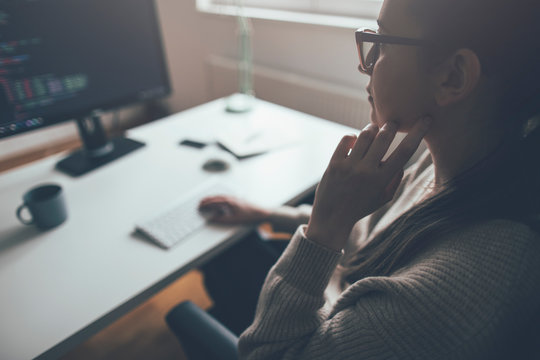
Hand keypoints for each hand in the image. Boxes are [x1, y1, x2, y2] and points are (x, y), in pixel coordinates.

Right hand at [198, 195, 270, 223]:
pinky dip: (219, 198)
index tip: (199, 206)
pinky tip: (219, 201)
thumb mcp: (233, 220)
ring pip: (220, 196)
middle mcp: (231, 198)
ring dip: (213, 198)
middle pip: (216, 198)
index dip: (206, 204)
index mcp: (229, 202)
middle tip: (200, 203)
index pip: (214, 202)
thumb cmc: (249, 216)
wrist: (261, 213)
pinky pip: (225, 197)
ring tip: (207, 200)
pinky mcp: (238, 200)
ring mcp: (235, 198)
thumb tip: (211, 219)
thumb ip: (221, 220)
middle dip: (207, 200)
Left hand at [305, 117, 430, 250]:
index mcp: (382, 180)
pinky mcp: (334, 163)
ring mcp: (349, 167)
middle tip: (392, 122)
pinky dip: (353, 137)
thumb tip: (401, 161)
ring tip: (374, 129)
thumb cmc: (361, 207)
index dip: (418, 132)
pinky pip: (346, 139)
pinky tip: (355, 141)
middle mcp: (366, 171)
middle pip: (384, 137)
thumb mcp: (383, 198)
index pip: (405, 151)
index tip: (425, 118)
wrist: (332, 218)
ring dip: (372, 128)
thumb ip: (395, 180)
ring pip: (365, 135)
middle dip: (391, 125)